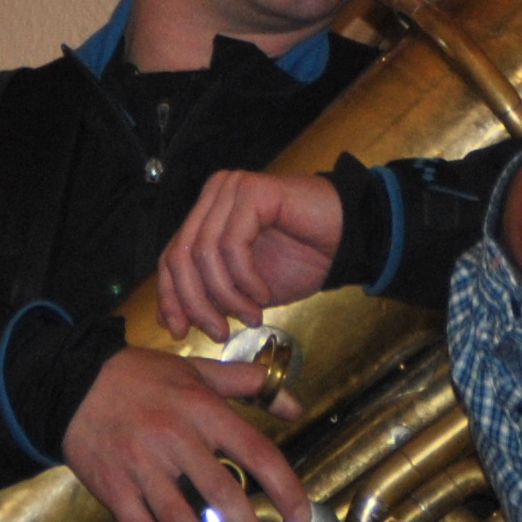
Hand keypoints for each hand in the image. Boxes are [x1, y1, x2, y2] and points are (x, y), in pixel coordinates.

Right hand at [64, 347, 312, 521]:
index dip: (283, 485)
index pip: (254, 450)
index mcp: (201, 410)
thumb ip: (244, 384)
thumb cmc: (140, 377)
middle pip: (221, 492)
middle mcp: (174, 439)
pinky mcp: (114, 488)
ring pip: (180, 521)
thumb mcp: (194, 370)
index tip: (300, 515)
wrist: (71, 383)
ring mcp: (141, 466)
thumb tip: (294, 405)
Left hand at [158, 170, 344, 337]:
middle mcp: (215, 195)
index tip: (179, 332)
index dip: (170, 297)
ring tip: (252, 316)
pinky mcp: (253, 191)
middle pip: (180, 256)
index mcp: (207, 214)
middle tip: (220, 332)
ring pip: (204, 253)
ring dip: (228, 296)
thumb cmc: (302, 259)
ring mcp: (232, 189)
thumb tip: (169, 320)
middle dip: (196, 303)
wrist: (351, 240)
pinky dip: (245, 280)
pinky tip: (263, 295)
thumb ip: (210, 295)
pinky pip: (232, 245)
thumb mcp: (245, 289)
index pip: (170, 257)